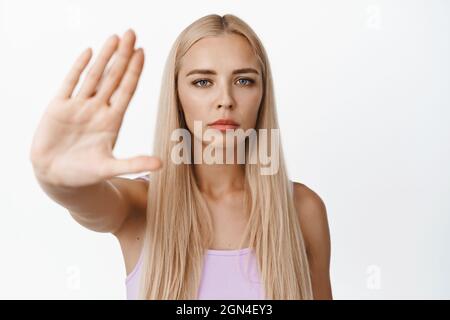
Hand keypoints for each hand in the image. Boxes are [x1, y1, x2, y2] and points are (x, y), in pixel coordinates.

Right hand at [30, 29, 161, 186]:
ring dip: (104, 56)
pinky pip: (70, 83)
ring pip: (93, 76)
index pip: (126, 90)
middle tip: (132, 34)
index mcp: (112, 120)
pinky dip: (78, 67)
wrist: (56, 177)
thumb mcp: (110, 168)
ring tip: (115, 37)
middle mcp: (98, 109)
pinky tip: (89, 52)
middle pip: (113, 77)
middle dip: (123, 56)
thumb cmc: (84, 174)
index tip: (143, 52)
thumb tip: (161, 165)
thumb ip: (133, 164)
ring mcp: (78, 106)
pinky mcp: (58, 107)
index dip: (135, 71)